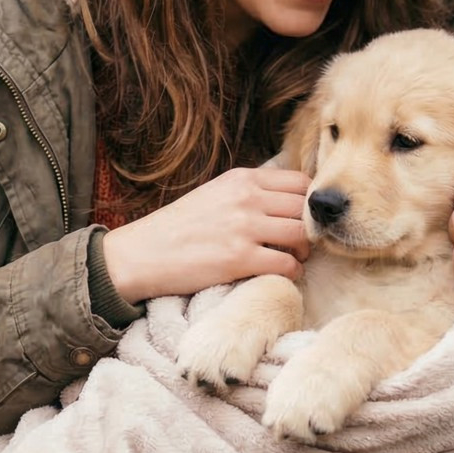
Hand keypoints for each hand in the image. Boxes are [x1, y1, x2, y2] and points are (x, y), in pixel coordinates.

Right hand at [103, 167, 310, 302]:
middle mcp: (247, 197)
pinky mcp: (240, 258)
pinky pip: (287, 264)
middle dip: (311, 226)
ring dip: (305, 250)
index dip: (309, 202)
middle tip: (305, 242)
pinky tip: (283, 274)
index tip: (305, 218)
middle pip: (305, 208)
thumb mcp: (215, 194)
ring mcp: (244, 227)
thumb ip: (248, 192)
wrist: (142, 254)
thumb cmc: (179, 227)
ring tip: (295, 258)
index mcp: (242, 178)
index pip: (299, 181)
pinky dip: (292, 271)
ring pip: (302, 234)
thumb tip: (286, 201)